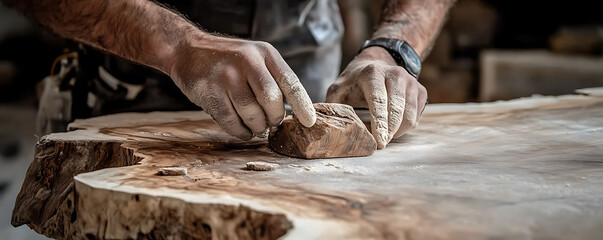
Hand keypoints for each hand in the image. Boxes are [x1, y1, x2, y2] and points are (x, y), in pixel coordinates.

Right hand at [168, 35, 315, 139]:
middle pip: (272, 101)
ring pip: (252, 114)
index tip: (309, 123)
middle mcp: (247, 62)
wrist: (188, 51)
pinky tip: (243, 130)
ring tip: (257, 126)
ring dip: (257, 127)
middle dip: (274, 118)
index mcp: (265, 53)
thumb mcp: (256, 57)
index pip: (290, 82)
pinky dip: (241, 132)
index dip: (302, 106)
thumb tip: (295, 113)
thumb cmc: (229, 60)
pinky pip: (232, 123)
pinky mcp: (210, 93)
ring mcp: (227, 77)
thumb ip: (274, 79)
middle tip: (271, 123)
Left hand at [326, 47, 427, 148]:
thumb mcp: (339, 89)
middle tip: (380, 145)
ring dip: (397, 131)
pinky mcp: (420, 90)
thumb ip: (333, 105)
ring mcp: (411, 82)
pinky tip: (392, 127)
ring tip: (384, 136)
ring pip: (409, 116)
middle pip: (396, 110)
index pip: (378, 101)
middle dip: (389, 132)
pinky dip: (404, 127)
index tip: (379, 141)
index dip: (379, 123)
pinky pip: (416, 117)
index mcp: (372, 73)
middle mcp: (395, 74)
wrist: (378, 63)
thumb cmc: (355, 82)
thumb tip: (326, 125)